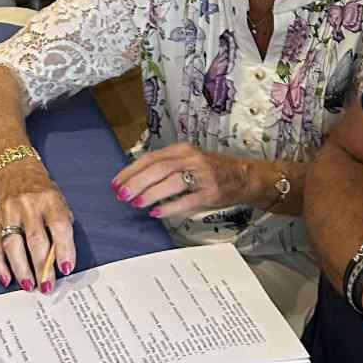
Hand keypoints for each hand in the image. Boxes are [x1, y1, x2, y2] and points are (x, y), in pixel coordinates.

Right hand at [0, 157, 77, 291]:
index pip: (58, 225)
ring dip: (21, 268)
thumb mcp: (59, 202)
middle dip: (41, 266)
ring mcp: (8, 211)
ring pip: (12, 243)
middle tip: (47, 286)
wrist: (15, 169)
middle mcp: (28, 205)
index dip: (64, 248)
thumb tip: (59, 260)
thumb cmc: (43, 192)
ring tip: (29, 285)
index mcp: (50, 200)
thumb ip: (60, 227)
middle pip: (35, 239)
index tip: (66, 268)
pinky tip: (6, 278)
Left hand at [112, 142, 249, 220]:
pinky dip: (170, 206)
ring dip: (150, 192)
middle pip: (159, 168)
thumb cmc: (212, 171)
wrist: (245, 176)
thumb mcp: (189, 161)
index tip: (116, 183)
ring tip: (135, 203)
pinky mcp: (211, 192)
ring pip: (171, 181)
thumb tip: (136, 181)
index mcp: (182, 150)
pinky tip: (156, 212)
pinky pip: (187, 199)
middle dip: (137, 181)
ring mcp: (202, 175)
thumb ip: (166, 167)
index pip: (151, 158)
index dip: (131, 170)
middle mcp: (192, 159)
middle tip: (121, 194)